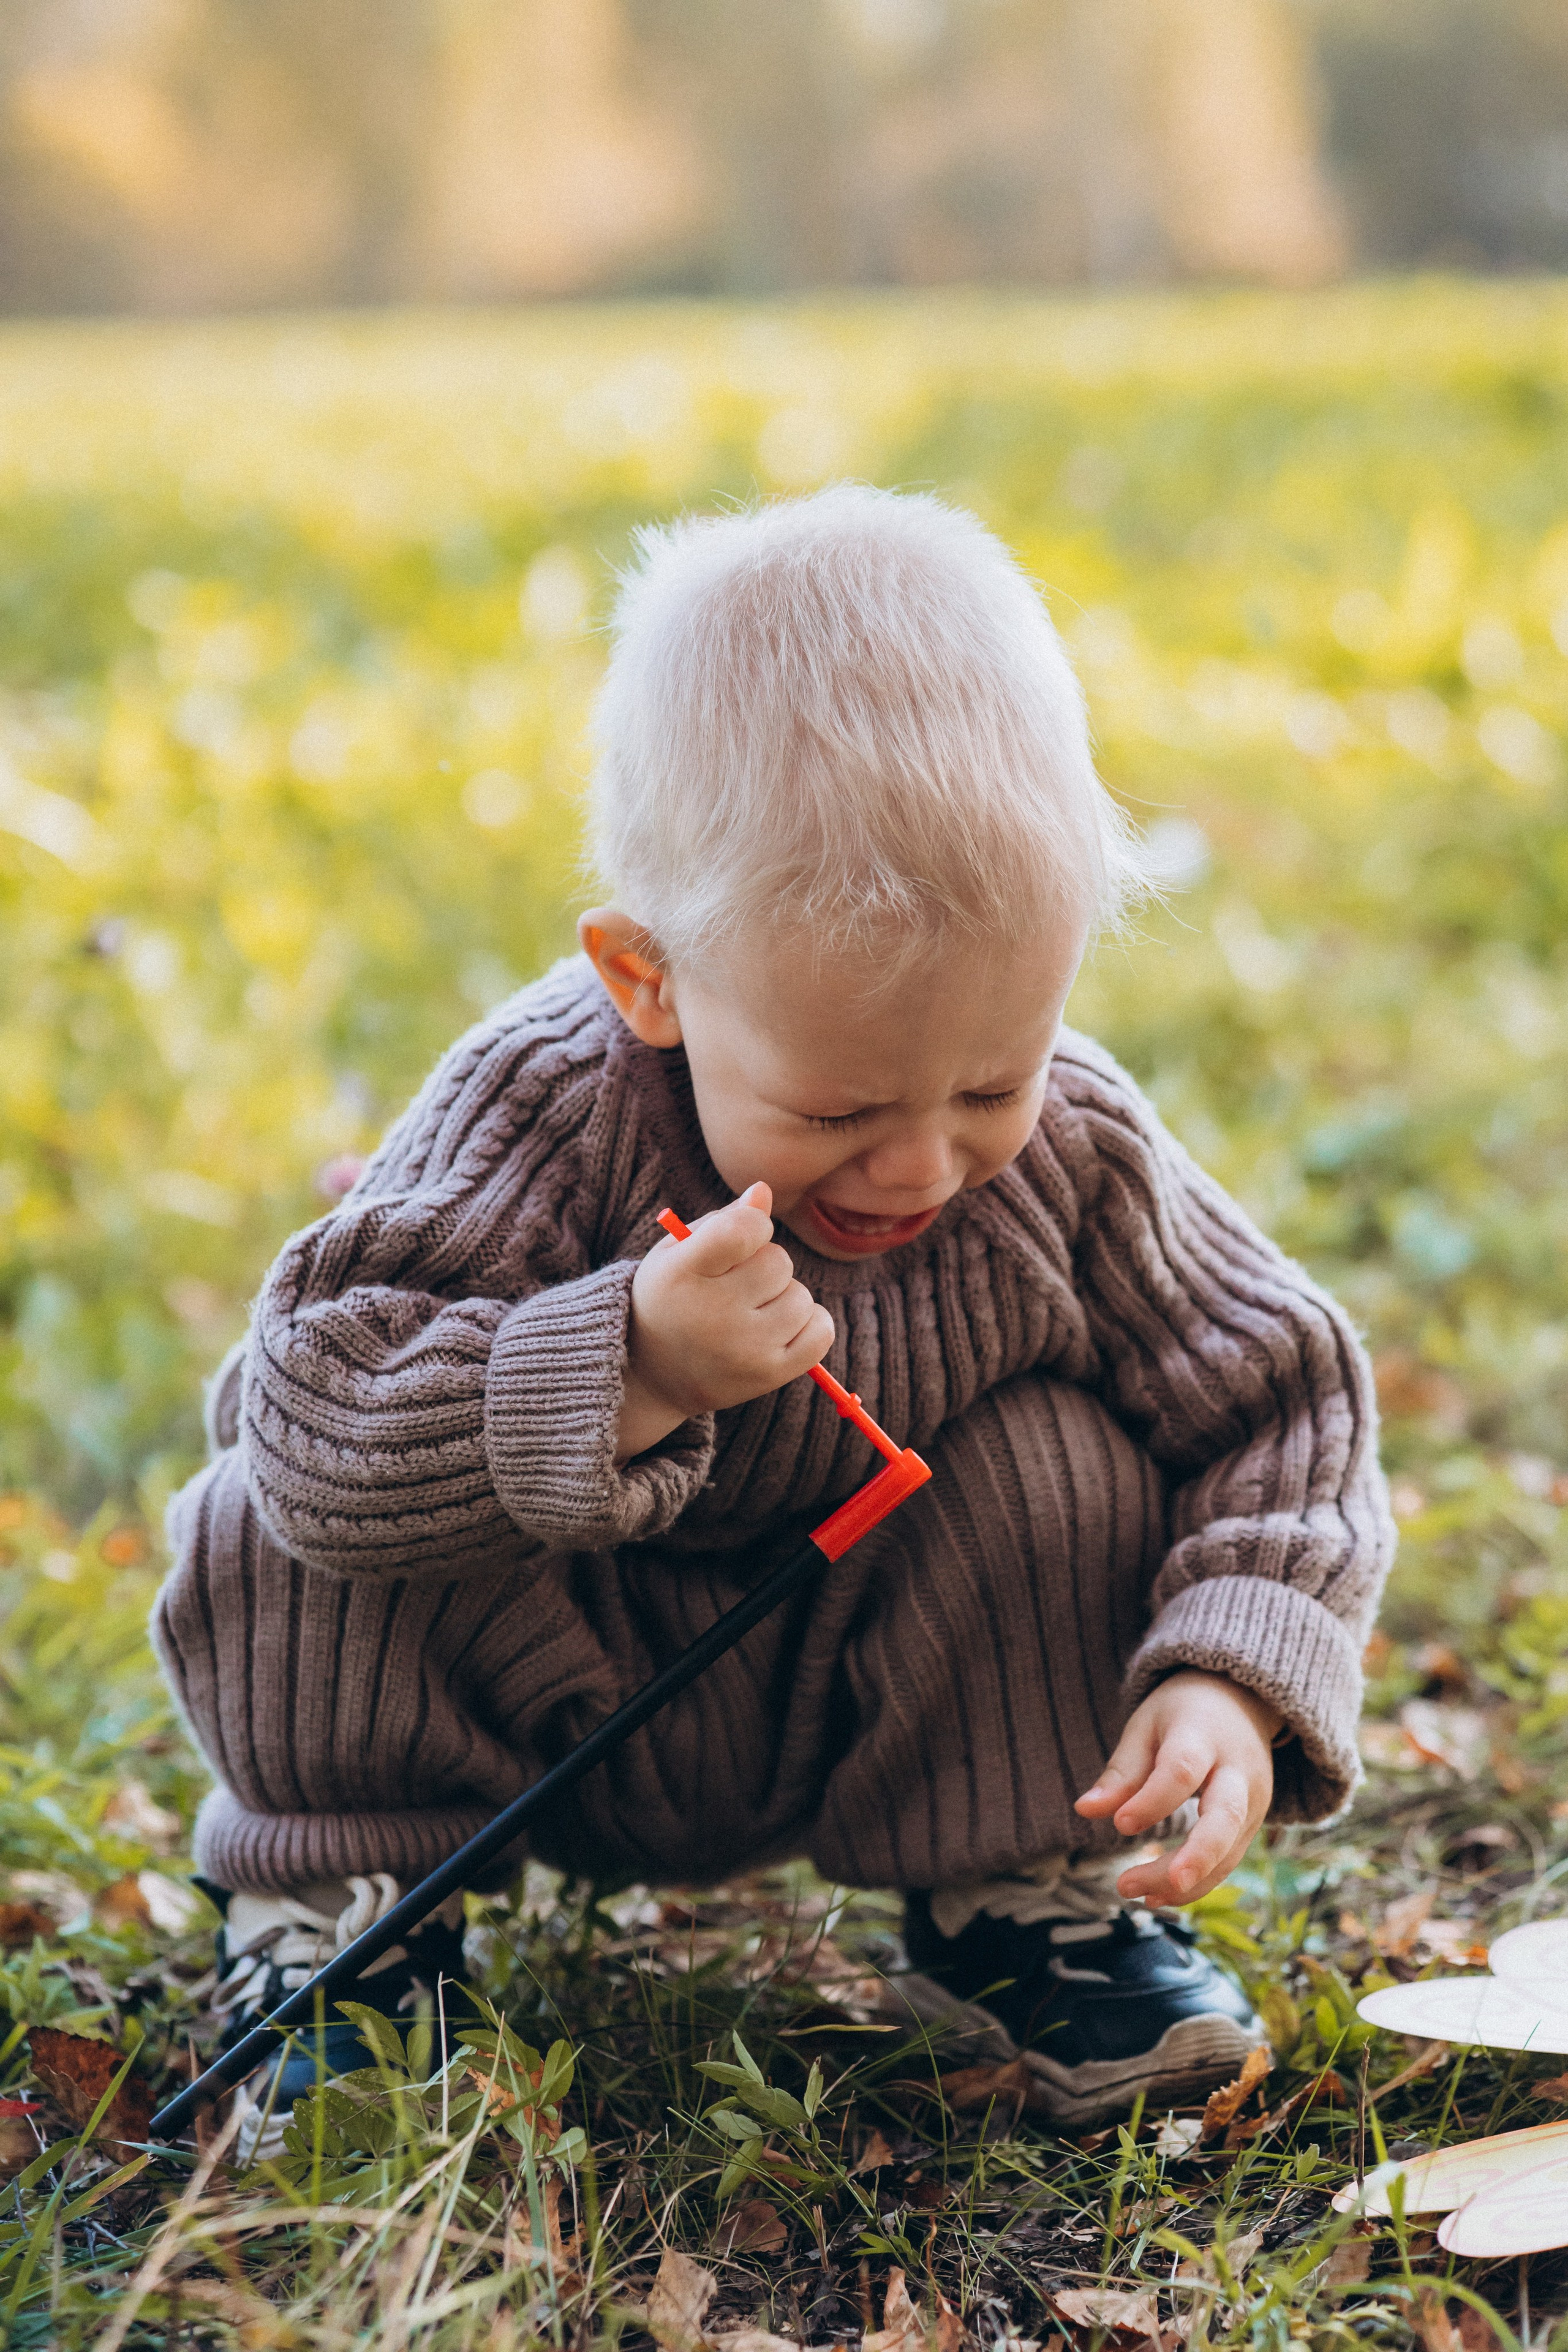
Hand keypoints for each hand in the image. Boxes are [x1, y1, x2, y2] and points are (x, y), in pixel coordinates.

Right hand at [615, 1182, 834, 1460]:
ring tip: (751, 1311)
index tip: (742, 1238)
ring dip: (783, 1296)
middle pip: (779, 1262)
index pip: (744, 1230)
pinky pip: (821, 1332)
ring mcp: (744, 1350)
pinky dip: (809, 1324)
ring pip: (801, 1297)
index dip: (753, 1225)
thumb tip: (763, 1191)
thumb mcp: (677, 1253)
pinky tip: (779, 1326)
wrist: (652, 1376)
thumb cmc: (670, 1299)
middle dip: (765, 1265)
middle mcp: (713, 1315)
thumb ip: (722, 1220)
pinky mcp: (769, 1375)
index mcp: (681, 1275)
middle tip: (737, 1284)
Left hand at [1074, 1669, 1280, 1906]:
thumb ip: (1121, 1771)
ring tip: (1139, 1896)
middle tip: (1153, 1889)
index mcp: (1203, 1735)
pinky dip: (1196, 1884)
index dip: (1152, 1800)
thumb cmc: (1182, 1714)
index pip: (1182, 1770)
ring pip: (1229, 1850)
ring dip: (1186, 1883)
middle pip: (1224, 1816)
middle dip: (1193, 1857)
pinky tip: (1157, 1897)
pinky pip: (1229, 1861)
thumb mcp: (1145, 1727)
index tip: (1120, 1824)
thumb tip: (1084, 1810)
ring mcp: (1253, 1799)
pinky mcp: (1254, 1823)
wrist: (1241, 1702)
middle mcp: (1238, 1770)